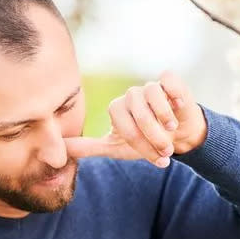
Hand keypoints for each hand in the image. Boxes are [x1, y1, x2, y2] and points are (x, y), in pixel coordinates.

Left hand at [65, 70, 206, 167]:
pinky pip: (168, 80)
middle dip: (154, 136)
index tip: (156, 158)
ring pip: (153, 95)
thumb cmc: (147, 141)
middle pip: (139, 113)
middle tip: (165, 150)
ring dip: (165, 118)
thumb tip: (60, 151)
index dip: (141, 144)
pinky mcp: (169, 81)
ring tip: (172, 130)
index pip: (124, 125)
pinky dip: (174, 95)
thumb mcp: (116, 148)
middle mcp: (131, 96)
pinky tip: (177, 107)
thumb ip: (90, 147)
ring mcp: (150, 87)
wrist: (179, 135)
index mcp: (117, 109)